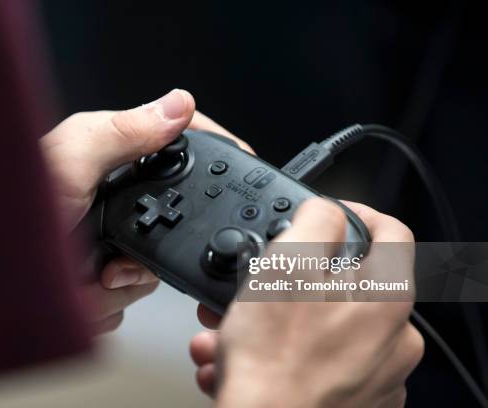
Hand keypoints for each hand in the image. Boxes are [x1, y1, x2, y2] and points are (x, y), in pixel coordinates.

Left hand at [40, 89, 252, 333]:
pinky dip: (109, 299)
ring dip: (125, 276)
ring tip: (93, 272)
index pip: (174, 148)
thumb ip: (123, 132)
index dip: (208, 153)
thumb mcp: (68, 160)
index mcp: (106, 162)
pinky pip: (131, 296)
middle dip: (152, 241)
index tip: (237, 165)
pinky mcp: (101, 283)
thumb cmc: (4, 216)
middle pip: (175, 216)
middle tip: (120, 249)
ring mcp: (107, 244)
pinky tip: (83, 289)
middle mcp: (110, 201)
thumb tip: (179, 105)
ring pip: (155, 265)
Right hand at [190, 198, 423, 406]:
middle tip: (256, 287)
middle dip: (290, 281)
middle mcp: (393, 337)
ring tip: (230, 332)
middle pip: (344, 283)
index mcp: (387, 297)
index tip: (325, 217)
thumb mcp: (288, 263)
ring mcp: (374, 373)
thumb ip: (316, 221)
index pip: (391, 231)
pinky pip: (316, 360)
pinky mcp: (353, 399)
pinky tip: (244, 359)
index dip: (354, 213)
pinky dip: (282, 354)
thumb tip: (327, 211)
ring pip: (321, 325)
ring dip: (273, 321)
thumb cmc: (275, 361)